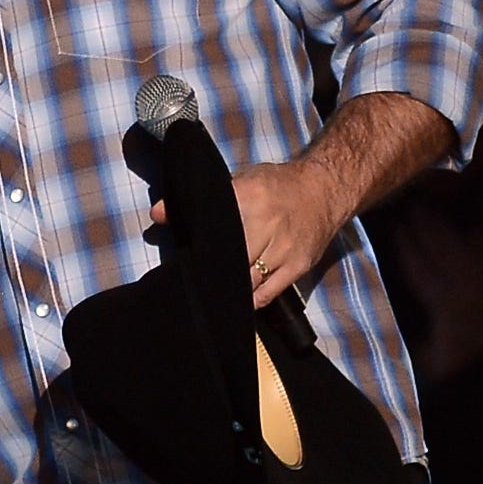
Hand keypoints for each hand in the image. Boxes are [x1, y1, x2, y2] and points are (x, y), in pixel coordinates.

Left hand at [150, 158, 345, 308]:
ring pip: (249, 280)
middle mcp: (267, 224)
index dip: (196, 248)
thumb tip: (157, 214)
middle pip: (230, 259)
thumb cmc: (275, 186)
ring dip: (230, 289)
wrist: (325, 189)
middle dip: (211, 273)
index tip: (181, 260)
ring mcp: (285, 248)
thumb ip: (200, 200)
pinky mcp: (299, 265)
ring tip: (211, 295)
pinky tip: (237, 302)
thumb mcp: (238, 181)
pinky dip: (251, 300)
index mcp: (248, 197)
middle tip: (193, 283)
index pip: (213, 227)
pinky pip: (270, 292)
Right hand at [388, 194, 482, 380]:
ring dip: (447, 223)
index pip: (418, 268)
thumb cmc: (481, 342)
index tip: (395, 229)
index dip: (405, 246)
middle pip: (438, 246)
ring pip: (464, 238)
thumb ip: (420, 350)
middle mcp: (465, 280)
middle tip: (410, 210)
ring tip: (431, 208)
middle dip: (422, 226)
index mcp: (445, 300)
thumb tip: (389, 345)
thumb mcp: (447, 352)